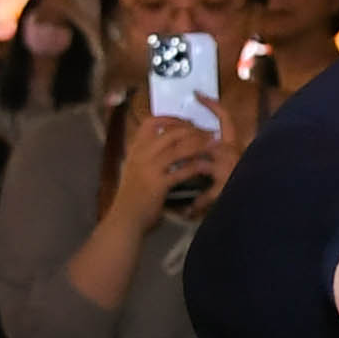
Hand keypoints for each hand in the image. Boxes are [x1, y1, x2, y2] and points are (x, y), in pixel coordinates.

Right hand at [103, 114, 225, 218]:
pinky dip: (196, 167)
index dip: (170, 118)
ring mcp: (149, 169)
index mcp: (135, 149)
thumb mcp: (135, 169)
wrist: (125, 218)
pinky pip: (181, 171)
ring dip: (199, 145)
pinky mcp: (158, 184)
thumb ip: (147, 156)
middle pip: (170, 133)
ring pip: (178, 149)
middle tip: (207, 133)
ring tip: (213, 145)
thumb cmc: (132, 196)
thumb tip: (164, 146)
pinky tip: (206, 166)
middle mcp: (141, 155)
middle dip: (192, 130)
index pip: (150, 122)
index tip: (187, 121)